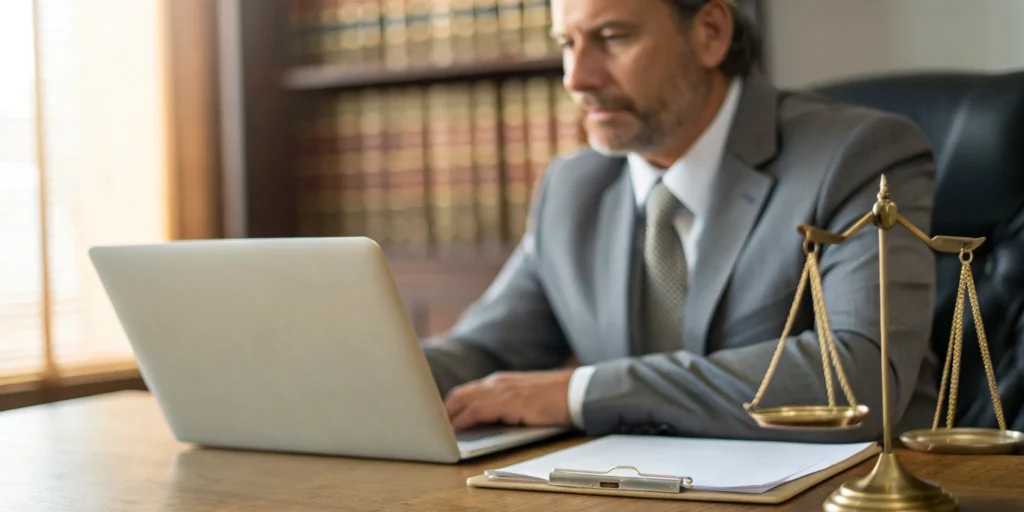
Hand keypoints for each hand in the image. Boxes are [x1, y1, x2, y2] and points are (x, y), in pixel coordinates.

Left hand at [444, 369, 573, 430]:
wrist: (576, 391)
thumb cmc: (553, 396)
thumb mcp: (524, 396)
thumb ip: (505, 402)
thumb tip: (487, 418)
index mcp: (500, 381)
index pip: (467, 391)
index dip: (451, 404)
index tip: (439, 416)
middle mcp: (498, 383)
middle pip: (460, 394)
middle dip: (444, 410)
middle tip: (431, 425)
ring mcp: (503, 392)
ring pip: (465, 402)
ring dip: (449, 417)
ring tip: (438, 430)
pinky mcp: (510, 403)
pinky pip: (479, 411)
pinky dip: (464, 420)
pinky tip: (457, 429)